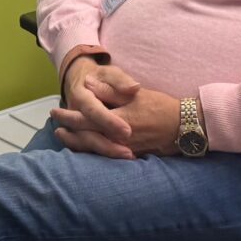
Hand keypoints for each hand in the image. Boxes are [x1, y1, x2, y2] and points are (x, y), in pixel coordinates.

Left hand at [49, 60, 179, 158]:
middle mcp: (118, 139)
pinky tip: (87, 149)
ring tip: (65, 140)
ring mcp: (124, 150)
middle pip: (86, 138)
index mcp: (116, 120)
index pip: (86, 119)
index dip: (68, 116)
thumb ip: (109, 91)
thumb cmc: (160, 106)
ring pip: (94, 150)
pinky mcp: (131, 156)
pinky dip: (93, 152)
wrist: (184, 126)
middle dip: (69, 134)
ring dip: (78, 145)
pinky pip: (106, 156)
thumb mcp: (134, 94)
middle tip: (56, 129)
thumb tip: (87, 85)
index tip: (56, 112)